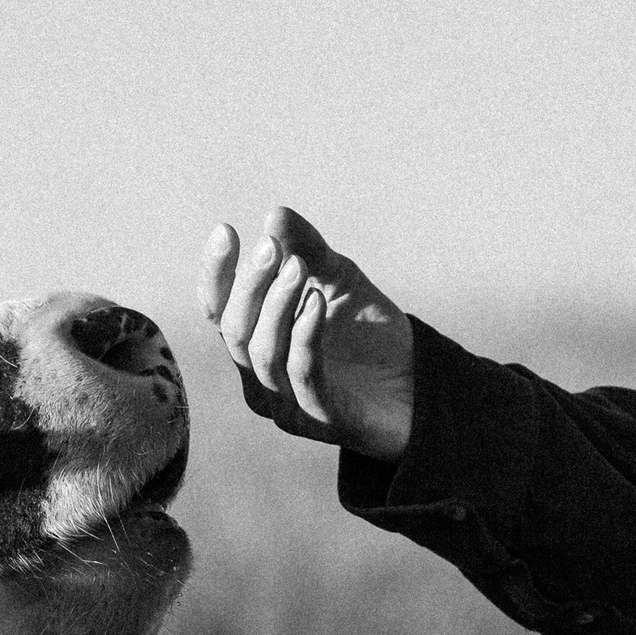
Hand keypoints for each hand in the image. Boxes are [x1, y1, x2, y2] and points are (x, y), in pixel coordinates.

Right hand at [201, 205, 415, 461]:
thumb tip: (275, 215)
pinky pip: (303, 375)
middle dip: (250, 286)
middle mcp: (260, 380)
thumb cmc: (368, 335)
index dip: (217, 274)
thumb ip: (308, 251)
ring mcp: (288, 404)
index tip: (226, 230)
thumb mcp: (340, 280)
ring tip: (297, 266)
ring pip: (263, 355)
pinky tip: (317, 302)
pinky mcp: (321, 419)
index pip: (219, 312)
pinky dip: (305, 336)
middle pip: (236, 333)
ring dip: (277, 306)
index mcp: (256, 346)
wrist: (418, 384)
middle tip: (269, 245)